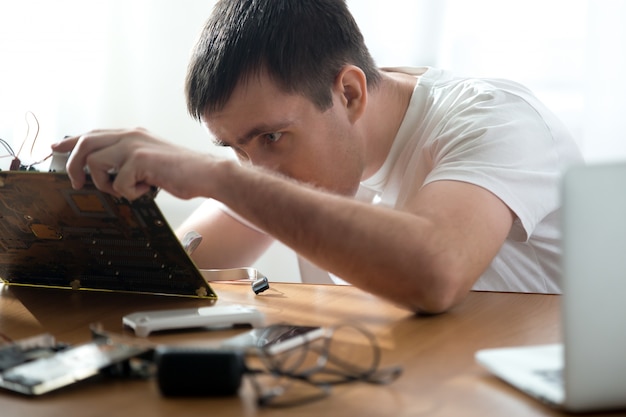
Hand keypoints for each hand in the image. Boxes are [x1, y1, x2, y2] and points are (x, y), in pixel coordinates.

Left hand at [51, 128, 212, 200]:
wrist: (207, 174)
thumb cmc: (182, 171)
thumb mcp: (150, 160)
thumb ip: (128, 160)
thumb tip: (104, 173)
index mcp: (132, 134)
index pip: (93, 133)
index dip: (71, 141)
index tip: (56, 147)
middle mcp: (130, 135)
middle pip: (85, 143)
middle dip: (74, 165)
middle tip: (79, 183)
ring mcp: (134, 146)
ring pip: (95, 164)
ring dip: (107, 185)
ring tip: (128, 189)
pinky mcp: (140, 160)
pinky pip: (118, 183)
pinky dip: (131, 193)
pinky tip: (148, 189)